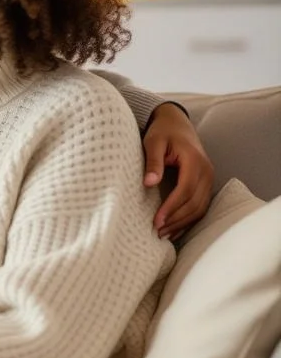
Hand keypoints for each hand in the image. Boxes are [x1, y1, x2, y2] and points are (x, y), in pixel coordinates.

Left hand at [143, 103, 213, 239]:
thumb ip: (153, 162)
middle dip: (177, 219)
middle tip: (157, 232)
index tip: (157, 221)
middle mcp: (206, 171)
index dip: (172, 207)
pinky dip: (189, 219)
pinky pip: (201, 205)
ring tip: (164, 234)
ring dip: (183, 223)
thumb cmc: (162, 132)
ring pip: (200, 207)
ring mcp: (209, 178)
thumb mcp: (153, 142)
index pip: (186, 190)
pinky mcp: (205, 183)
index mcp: (195, 161)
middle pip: (195, 203)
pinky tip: (176, 228)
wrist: (176, 123)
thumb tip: (149, 183)